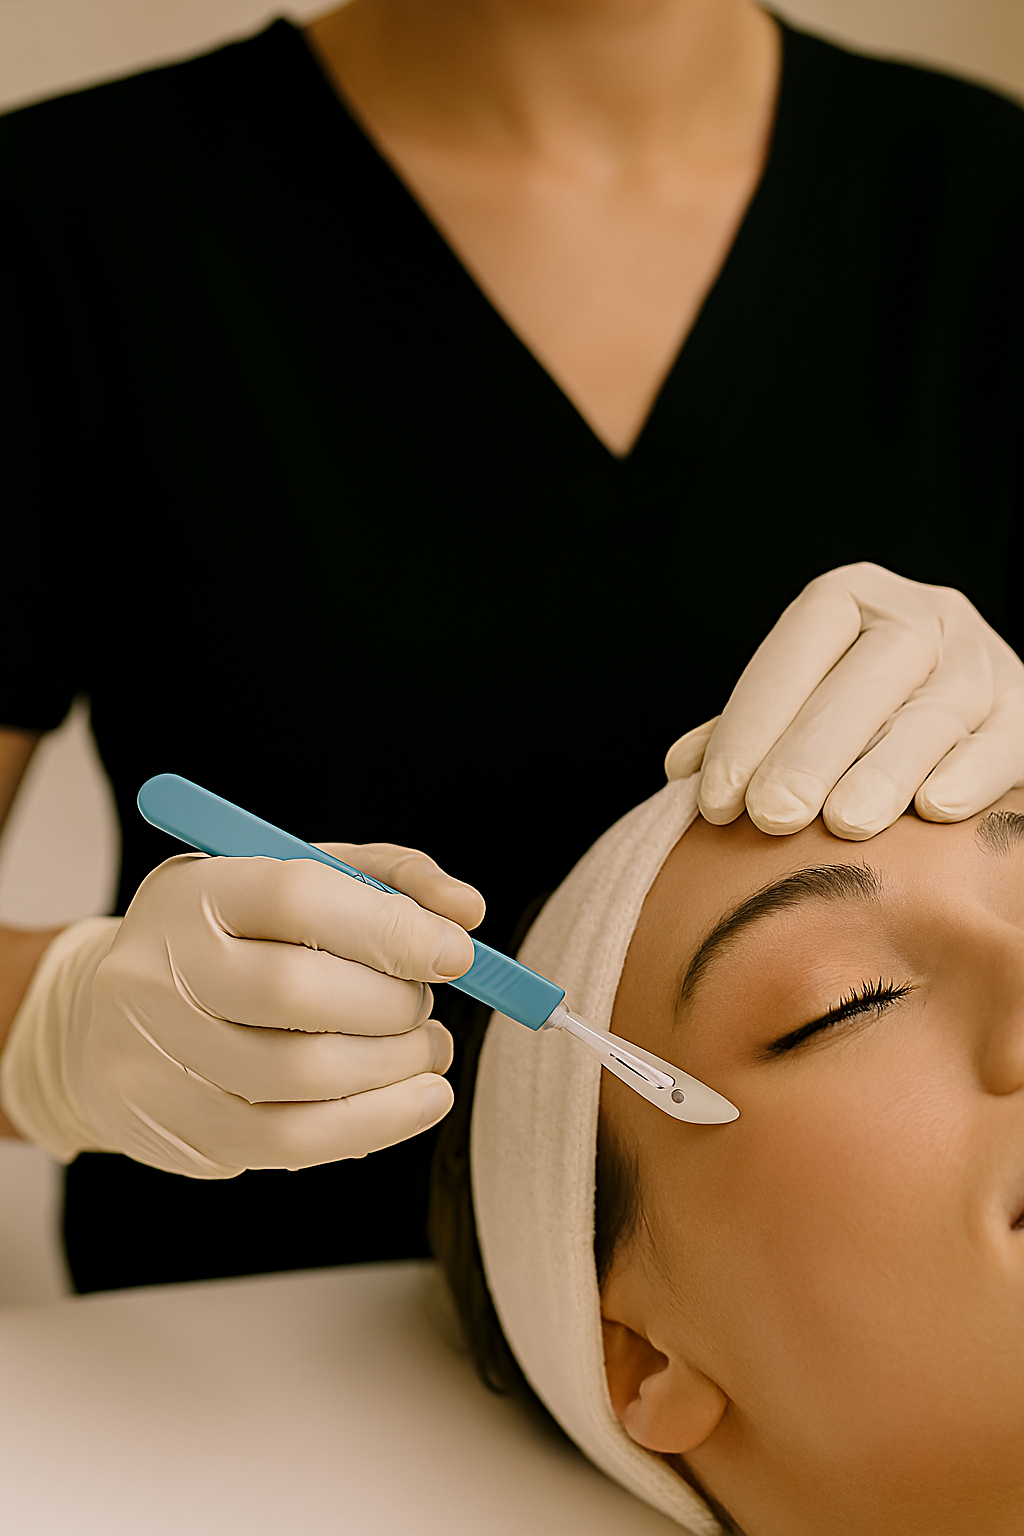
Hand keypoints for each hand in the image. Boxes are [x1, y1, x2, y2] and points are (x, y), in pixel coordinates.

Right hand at [0, 844, 484, 1176]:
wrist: (113, 1017)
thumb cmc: (239, 940)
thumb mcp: (306, 880)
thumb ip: (394, 881)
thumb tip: (467, 915)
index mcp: (198, 890)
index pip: (297, 898)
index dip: (391, 928)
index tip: (455, 953)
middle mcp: (160, 968)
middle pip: (296, 991)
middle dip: (392, 1004)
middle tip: (426, 1007)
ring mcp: (156, 1054)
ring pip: (298, 1077)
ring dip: (394, 1069)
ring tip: (428, 1052)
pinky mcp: (171, 1126)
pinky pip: (287, 1143)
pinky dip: (373, 1124)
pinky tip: (414, 1100)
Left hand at [664, 562, 1023, 838]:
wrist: (958, 707)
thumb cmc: (853, 713)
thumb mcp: (801, 703)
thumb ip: (746, 732)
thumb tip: (682, 770)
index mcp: (852, 600)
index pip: (798, 645)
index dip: (753, 721)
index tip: (718, 800)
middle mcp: (923, 616)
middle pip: (868, 675)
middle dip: (812, 749)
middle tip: (773, 815)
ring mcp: (981, 660)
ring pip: (933, 710)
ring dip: (885, 769)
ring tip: (845, 822)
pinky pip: (1002, 739)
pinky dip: (970, 774)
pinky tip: (935, 808)